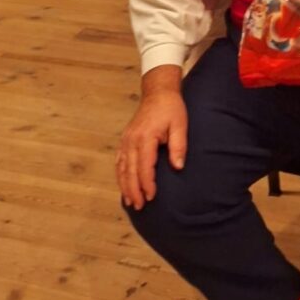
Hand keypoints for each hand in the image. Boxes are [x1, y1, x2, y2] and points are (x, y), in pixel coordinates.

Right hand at [115, 66, 186, 209]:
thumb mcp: (180, 124)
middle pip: (130, 171)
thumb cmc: (171, 109)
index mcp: (145, 137)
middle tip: (139, 206)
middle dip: (134, 190)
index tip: (152, 197)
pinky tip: (123, 185)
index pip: (144, 166)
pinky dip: (120, 174)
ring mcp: (126, 140)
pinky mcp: (125, 139)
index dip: (147, 184)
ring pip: (122, 167)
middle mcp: (132, 140)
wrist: (158, 93)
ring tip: (130, 201)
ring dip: (125, 185)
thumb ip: (178, 146)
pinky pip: (120, 160)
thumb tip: (178, 167)